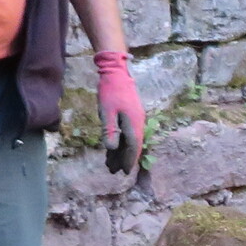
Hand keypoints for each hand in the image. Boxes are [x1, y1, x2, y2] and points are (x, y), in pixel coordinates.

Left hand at [93, 50, 143, 174]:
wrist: (116, 72)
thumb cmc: (110, 92)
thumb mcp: (106, 112)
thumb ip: (109, 130)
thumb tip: (111, 148)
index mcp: (133, 123)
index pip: (133, 146)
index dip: (128, 160)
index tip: (124, 172)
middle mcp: (138, 122)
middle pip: (133, 145)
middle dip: (124, 159)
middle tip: (113, 171)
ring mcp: (136, 119)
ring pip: (130, 140)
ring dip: (120, 152)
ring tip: (110, 163)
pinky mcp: (131, 115)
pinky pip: (128, 133)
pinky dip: (121, 142)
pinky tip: (112, 148)